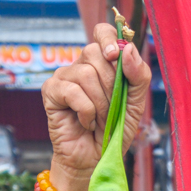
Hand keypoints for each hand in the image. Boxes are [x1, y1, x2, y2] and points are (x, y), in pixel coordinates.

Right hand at [41, 22, 150, 190]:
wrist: (97, 159)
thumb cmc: (115, 130)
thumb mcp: (136, 105)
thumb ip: (138, 77)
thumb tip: (128, 50)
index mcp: (102, 64)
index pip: (102, 32)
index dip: (109, 38)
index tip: (115, 55)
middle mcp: (81, 66)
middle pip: (95, 53)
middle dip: (111, 85)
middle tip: (110, 108)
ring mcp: (64, 77)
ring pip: (86, 74)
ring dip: (100, 103)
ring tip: (99, 119)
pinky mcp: (51, 92)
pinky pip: (73, 91)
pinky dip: (86, 112)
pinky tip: (85, 122)